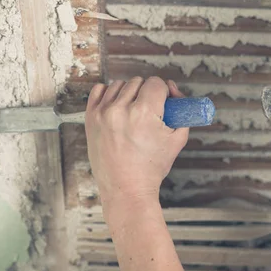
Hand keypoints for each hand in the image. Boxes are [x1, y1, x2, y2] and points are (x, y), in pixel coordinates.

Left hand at [85, 77, 188, 207]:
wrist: (126, 189)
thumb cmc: (152, 168)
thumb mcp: (177, 140)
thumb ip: (180, 112)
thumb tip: (173, 92)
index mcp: (144, 113)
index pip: (155, 83)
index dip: (163, 91)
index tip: (163, 102)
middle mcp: (121, 110)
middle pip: (138, 82)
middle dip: (147, 93)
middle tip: (150, 111)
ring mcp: (102, 113)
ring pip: (119, 85)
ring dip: (129, 94)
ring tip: (133, 113)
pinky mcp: (90, 118)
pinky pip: (99, 90)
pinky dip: (109, 95)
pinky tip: (117, 108)